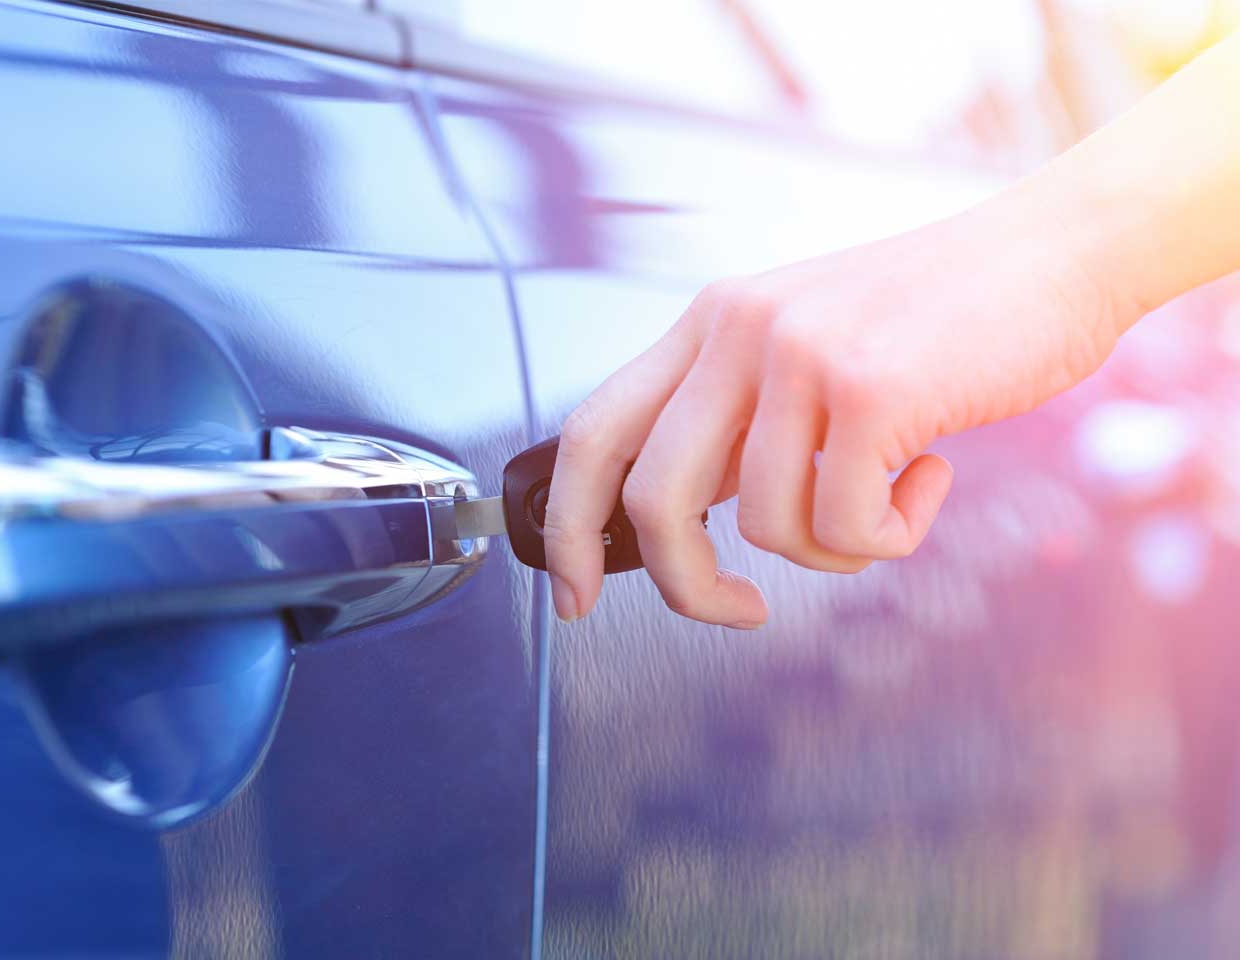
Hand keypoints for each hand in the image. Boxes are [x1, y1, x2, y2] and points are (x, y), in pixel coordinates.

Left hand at [543, 188, 1136, 627]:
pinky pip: (847, 528)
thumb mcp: (806, 354)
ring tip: (888, 500)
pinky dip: (892, 536)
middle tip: (739, 612)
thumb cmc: (936, 323)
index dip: (570, 524)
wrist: (1055, 253)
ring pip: (767, 529)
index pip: (594, 430)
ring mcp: (799, 354)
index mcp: (708, 323)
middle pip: (654, 499)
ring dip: (833, 551)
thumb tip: (680, 529)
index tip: (574, 594)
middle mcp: (735, 328)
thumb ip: (738, 422)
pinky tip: (931, 478)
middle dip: (684, 584)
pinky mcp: (869, 390)